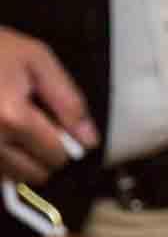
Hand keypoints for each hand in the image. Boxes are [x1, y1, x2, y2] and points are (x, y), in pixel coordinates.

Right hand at [0, 27, 96, 184]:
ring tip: (12, 127)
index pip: (57, 156)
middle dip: (43, 154)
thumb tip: (88, 139)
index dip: (65, 142)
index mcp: (13, 118)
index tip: (57, 126)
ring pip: (12, 177)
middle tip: (34, 126)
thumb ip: (68, 100)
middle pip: (36, 174)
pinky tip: (0, 133)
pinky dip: (1, 158)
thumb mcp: (36, 59)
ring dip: (19, 159)